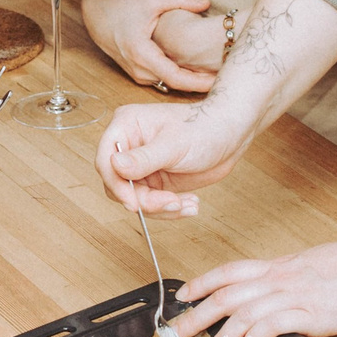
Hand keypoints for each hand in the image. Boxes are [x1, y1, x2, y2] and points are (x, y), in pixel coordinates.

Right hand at [80, 0, 213, 91]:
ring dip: (191, 82)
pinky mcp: (140, 75)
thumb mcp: (151, 0)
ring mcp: (139, 75)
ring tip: (217, 78)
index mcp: (142, 53)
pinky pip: (164, 81)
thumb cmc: (124, 9)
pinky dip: (181, 78)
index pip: (174, 77)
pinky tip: (199, 74)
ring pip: (170, 84)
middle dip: (200, 84)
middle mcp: (139, 69)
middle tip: (226, 81)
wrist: (100, 19)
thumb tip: (205, 2)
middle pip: (175, 84)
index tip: (217, 82)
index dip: (197, 82)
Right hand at [95, 97, 254, 216]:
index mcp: (126, 126)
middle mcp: (129, 146)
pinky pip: (152, 203)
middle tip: (170, 204)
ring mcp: (141, 165)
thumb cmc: (204, 127)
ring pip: (135, 198)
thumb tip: (114, 165)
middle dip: (144, 200)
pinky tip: (190, 204)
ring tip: (186, 205)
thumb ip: (144, 158)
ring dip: (161, 208)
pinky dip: (170, 209)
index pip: (106, 160)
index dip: (117, 185)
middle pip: (118, 184)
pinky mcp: (155, 180)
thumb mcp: (174, 144)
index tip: (134, 203)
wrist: (230, 134)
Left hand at [172, 237, 336, 336]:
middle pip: (225, 295)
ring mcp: (293, 295)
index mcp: (279, 267)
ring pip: (242, 313)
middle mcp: (279, 279)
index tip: (183, 297)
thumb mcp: (312, 266)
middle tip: (177, 335)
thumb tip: (275, 292)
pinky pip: (272, 326)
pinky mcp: (311, 314)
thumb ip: (289, 278)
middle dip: (197, 316)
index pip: (229, 272)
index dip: (202, 283)